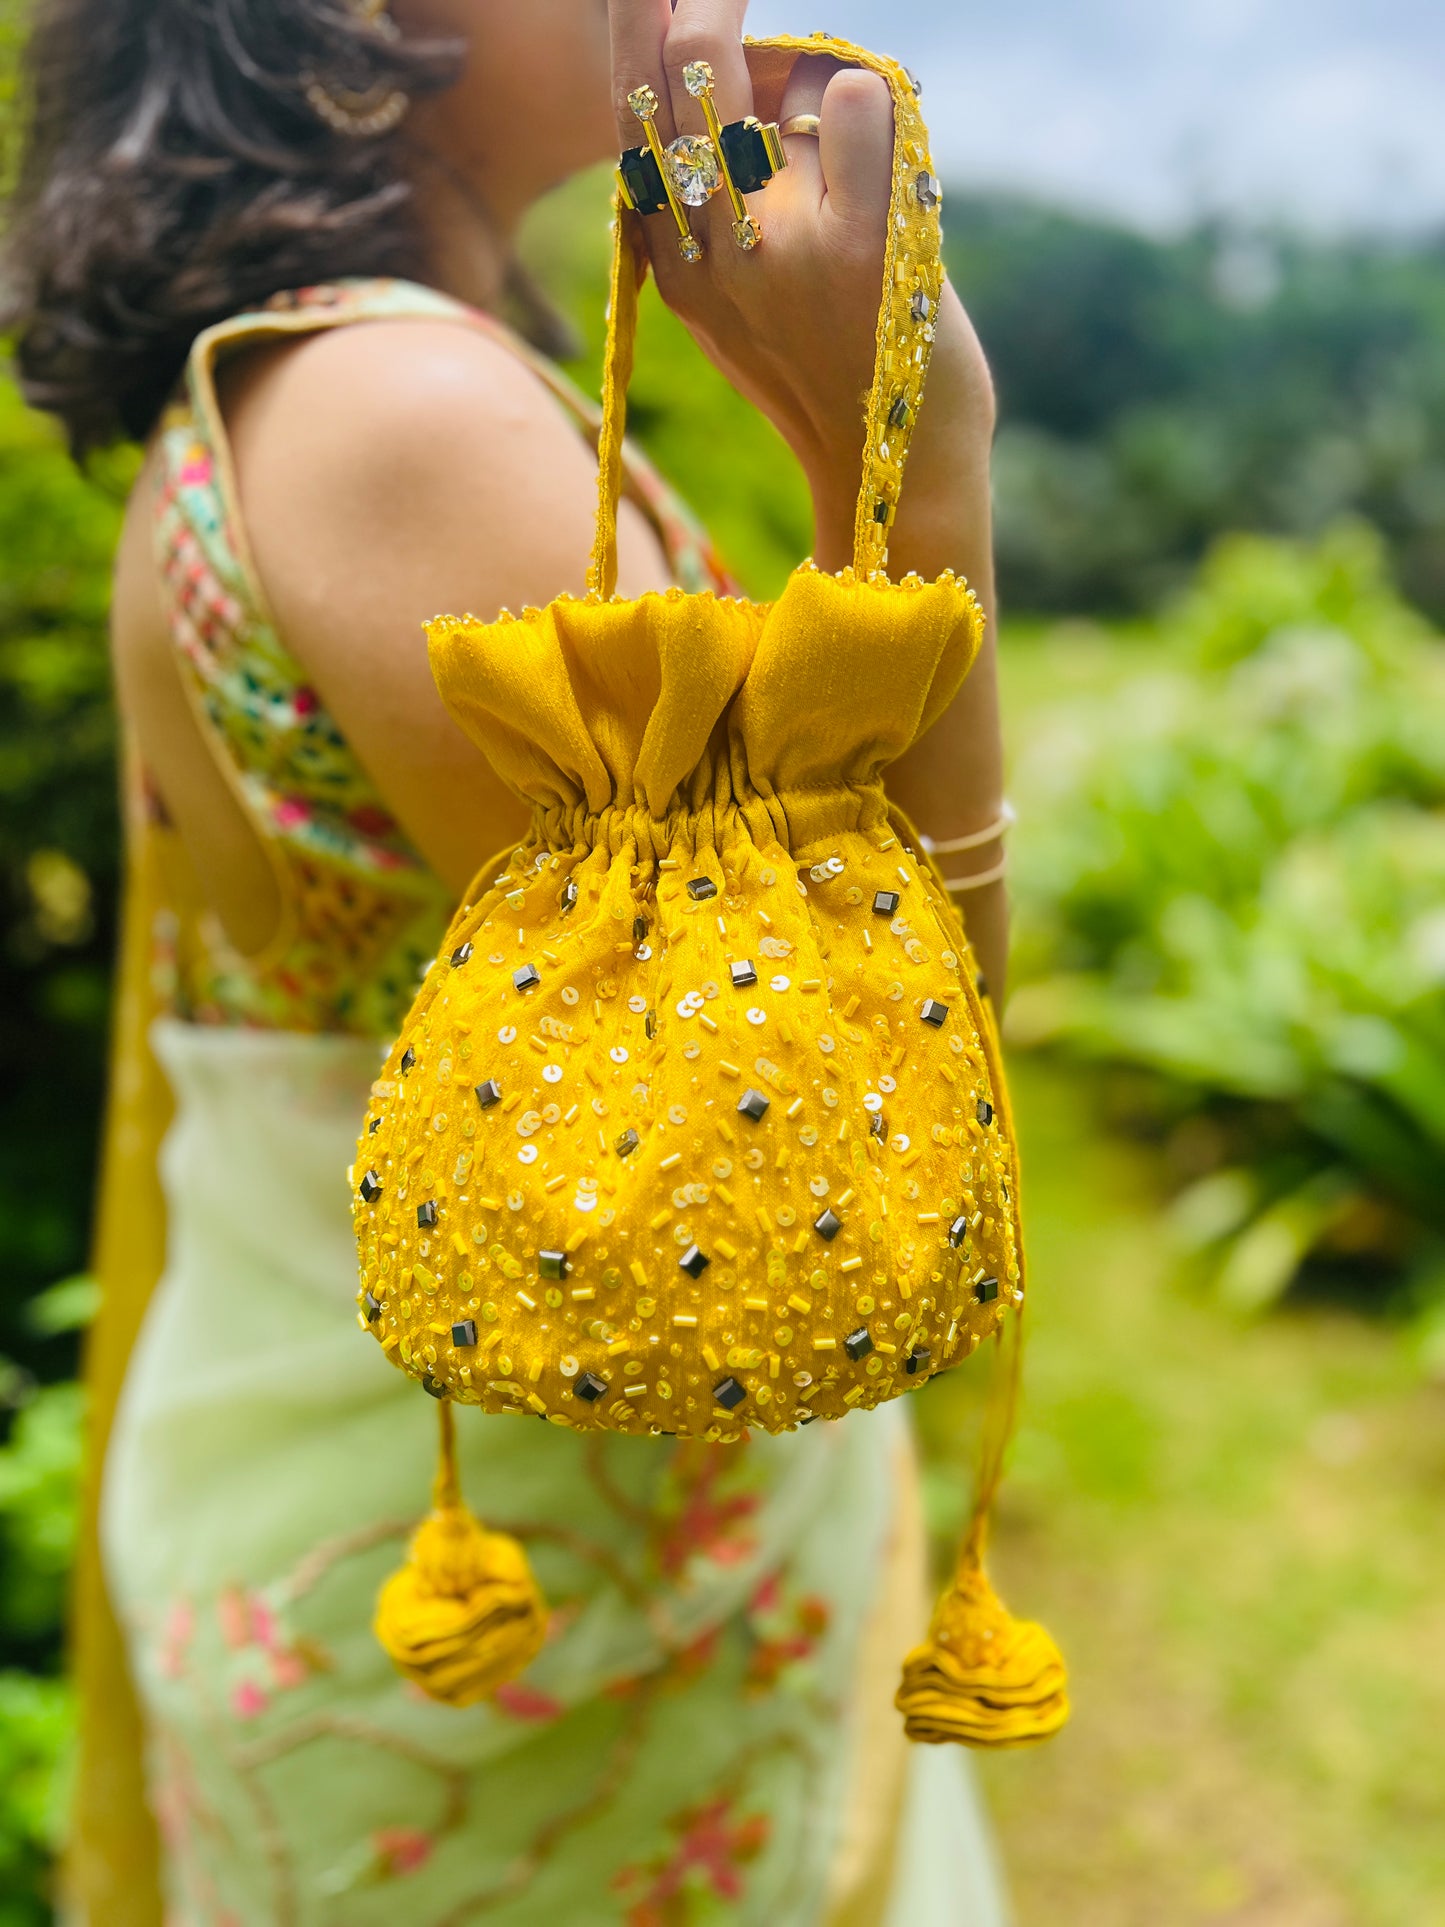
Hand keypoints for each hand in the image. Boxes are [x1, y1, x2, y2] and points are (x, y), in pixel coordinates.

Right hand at [607, 0, 993, 571]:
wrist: (894, 472)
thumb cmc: (827, 377)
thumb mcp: (733, 315)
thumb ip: (701, 229)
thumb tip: (708, 103)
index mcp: (674, 268)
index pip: (630, 120)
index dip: (633, 31)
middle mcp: (713, 254)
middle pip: (683, 75)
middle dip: (702, 2)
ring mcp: (783, 250)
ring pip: (782, 78)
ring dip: (809, 72)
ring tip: (839, 127)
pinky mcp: (861, 248)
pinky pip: (856, 105)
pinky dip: (871, 103)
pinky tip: (883, 158)